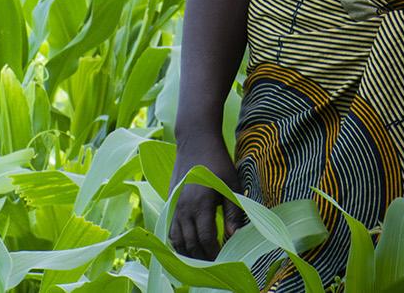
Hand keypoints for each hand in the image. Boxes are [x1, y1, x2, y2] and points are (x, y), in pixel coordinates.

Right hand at [168, 134, 247, 259]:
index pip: (205, 239)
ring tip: (201, 258)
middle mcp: (183, 208)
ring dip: (188, 253)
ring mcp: (174, 206)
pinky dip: (177, 242)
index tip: (223, 259)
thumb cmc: (218, 162)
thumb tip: (234, 236)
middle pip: (190, 244)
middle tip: (214, 263)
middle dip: (202, 257)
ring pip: (177, 240)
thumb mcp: (231, 184)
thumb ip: (233, 211)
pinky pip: (170, 230)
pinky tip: (187, 246)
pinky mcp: (170, 202)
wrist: (194, 141)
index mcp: (201, 204)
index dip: (214, 252)